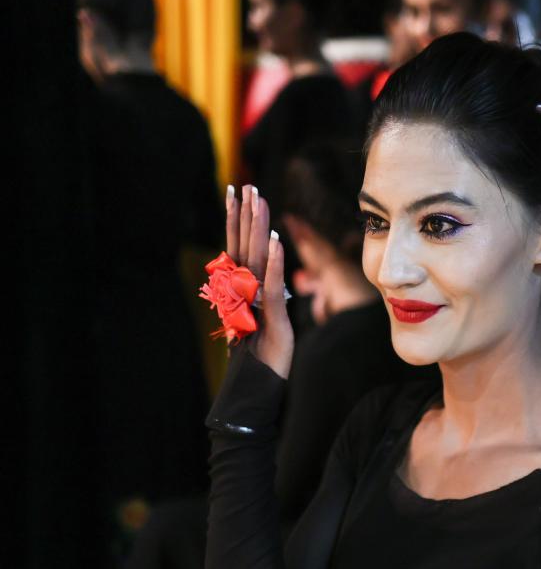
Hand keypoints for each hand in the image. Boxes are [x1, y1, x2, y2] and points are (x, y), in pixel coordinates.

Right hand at [226, 184, 292, 378]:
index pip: (241, 245)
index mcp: (243, 286)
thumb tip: (261, 271)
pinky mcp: (271, 315)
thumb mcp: (263, 316)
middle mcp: (245, 290)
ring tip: (259, 201)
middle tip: (247, 185)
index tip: (238, 192)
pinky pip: (271, 284)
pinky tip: (274, 239)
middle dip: (246, 214)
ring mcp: (255, 301)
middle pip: (245, 244)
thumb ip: (261, 293)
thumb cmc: (260, 352)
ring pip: (256, 257)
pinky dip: (273, 262)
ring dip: (257, 227)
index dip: (239, 218)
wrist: (255, 383)